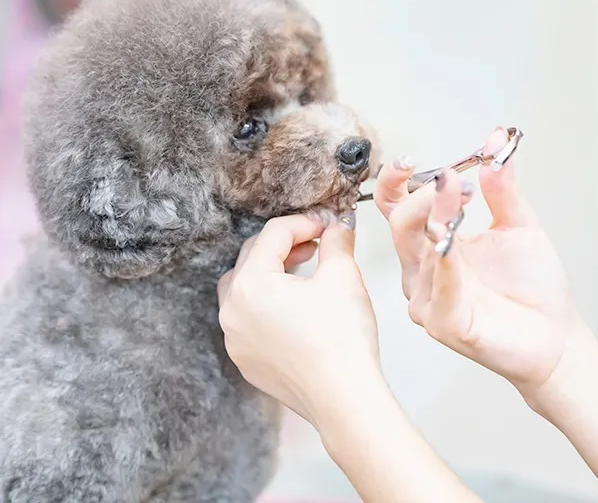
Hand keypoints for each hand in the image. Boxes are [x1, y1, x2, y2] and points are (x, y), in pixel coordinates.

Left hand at [217, 212, 381, 425]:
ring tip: (301, 275)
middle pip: (252, 260)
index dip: (304, 223)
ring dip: (270, 275)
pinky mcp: (246, 361)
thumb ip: (336, 242)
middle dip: (284, 247)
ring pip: (244, 292)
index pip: (273, 235)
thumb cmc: (341, 336)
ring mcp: (235, 339)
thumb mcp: (343, 276)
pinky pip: (249, 322)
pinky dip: (267, 307)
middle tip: (315, 244)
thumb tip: (337, 228)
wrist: (343, 396)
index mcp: (250, 283)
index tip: (327, 226)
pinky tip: (296, 311)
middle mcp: (231, 310)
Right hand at [374, 128, 586, 401]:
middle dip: (422, 196)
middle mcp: (422, 270)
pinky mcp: (444, 324)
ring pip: (416, 251)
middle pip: (400, 225)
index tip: (408, 161)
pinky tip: (451, 243)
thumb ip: (502, 186)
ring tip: (463, 199)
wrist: (555, 334)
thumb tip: (496, 141)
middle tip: (454, 180)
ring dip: (436, 218)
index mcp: (433, 242)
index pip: (395, 208)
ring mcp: (428, 299)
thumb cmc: (532, 286)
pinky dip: (444, 264)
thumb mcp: (518, 224)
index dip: (393, 183)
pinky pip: (437, 289)